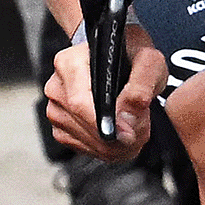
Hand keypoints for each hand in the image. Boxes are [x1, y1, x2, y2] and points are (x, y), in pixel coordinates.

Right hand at [42, 11, 168, 162]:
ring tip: (133, 132)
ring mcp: (55, 107)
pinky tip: (118, 137)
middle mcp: (57, 85)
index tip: (130, 135)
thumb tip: (126, 119)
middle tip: (141, 134)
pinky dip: (103, 149)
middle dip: (116, 139)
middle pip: (83, 126)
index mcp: (70, 62)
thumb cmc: (132, 55)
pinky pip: (81, 147)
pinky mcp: (60, 126)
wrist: (122, 57)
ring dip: (113, 146)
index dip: (107, 125)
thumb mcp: (149, 62)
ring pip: (83, 140)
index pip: (80, 104)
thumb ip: (141, 87)